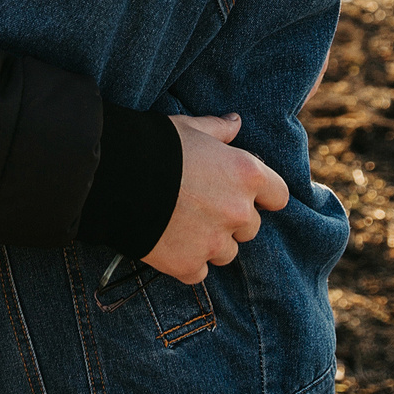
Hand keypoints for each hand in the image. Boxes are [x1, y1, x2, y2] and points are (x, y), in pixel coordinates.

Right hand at [139, 114, 289, 284]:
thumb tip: (235, 122)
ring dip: (211, 242)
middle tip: (201, 205)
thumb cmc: (157, 146)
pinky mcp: (189, 265)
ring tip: (182, 224)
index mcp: (246, 175)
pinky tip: (168, 243)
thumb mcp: (190, 128)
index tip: (244, 193)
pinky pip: (198, 271)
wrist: (115, 176)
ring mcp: (214, 242)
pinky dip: (187, 261)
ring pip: (226, 252)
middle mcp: (238, 211)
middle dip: (231, 219)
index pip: (279, 196)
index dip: (263, 195)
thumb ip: (219, 130)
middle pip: (250, 227)